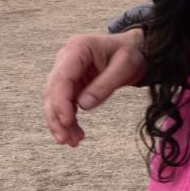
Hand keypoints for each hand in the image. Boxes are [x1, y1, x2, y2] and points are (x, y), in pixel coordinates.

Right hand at [43, 29, 146, 146]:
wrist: (136, 48)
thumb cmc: (132, 53)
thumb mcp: (125, 66)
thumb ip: (105, 84)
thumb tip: (83, 106)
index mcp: (77, 48)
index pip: (61, 77)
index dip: (61, 101)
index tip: (67, 122)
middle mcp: (66, 58)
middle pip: (53, 91)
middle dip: (57, 117)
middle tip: (65, 140)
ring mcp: (67, 71)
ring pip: (55, 100)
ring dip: (61, 122)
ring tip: (73, 142)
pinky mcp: (72, 83)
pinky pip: (66, 103)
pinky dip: (69, 119)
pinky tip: (76, 135)